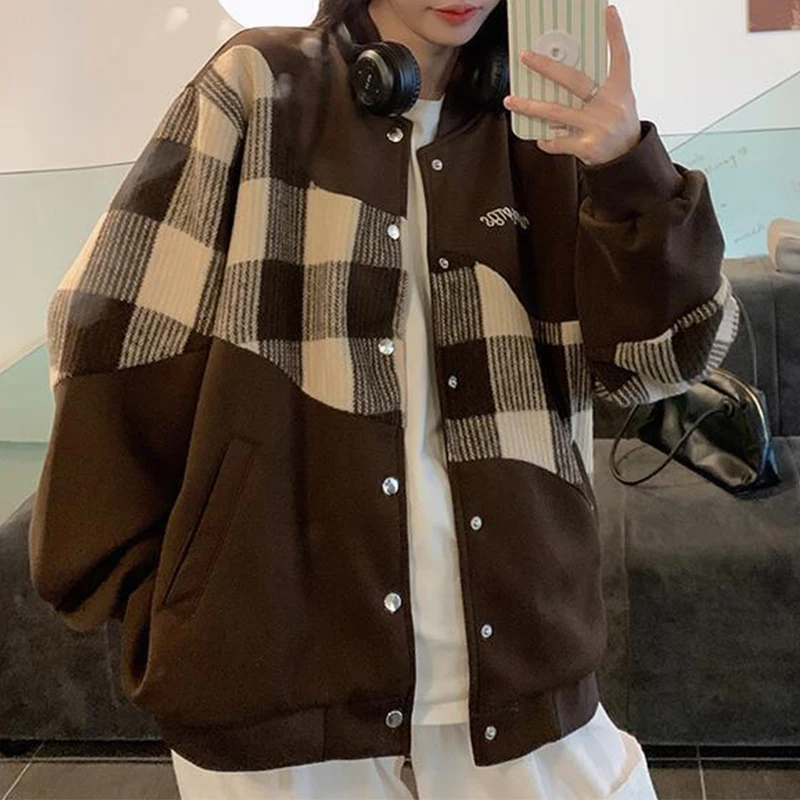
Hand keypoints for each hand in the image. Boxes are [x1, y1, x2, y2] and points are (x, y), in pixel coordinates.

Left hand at [503, 5, 641, 165]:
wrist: (627, 161)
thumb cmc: (619, 128)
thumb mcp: (618, 102)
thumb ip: (597, 89)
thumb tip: (560, 79)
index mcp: (620, 90)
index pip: (620, 56)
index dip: (615, 34)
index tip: (609, 12)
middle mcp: (608, 105)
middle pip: (574, 80)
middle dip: (546, 67)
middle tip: (526, 57)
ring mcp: (597, 126)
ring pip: (555, 112)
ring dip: (530, 106)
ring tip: (511, 100)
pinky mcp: (586, 146)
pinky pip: (557, 140)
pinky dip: (546, 139)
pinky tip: (540, 137)